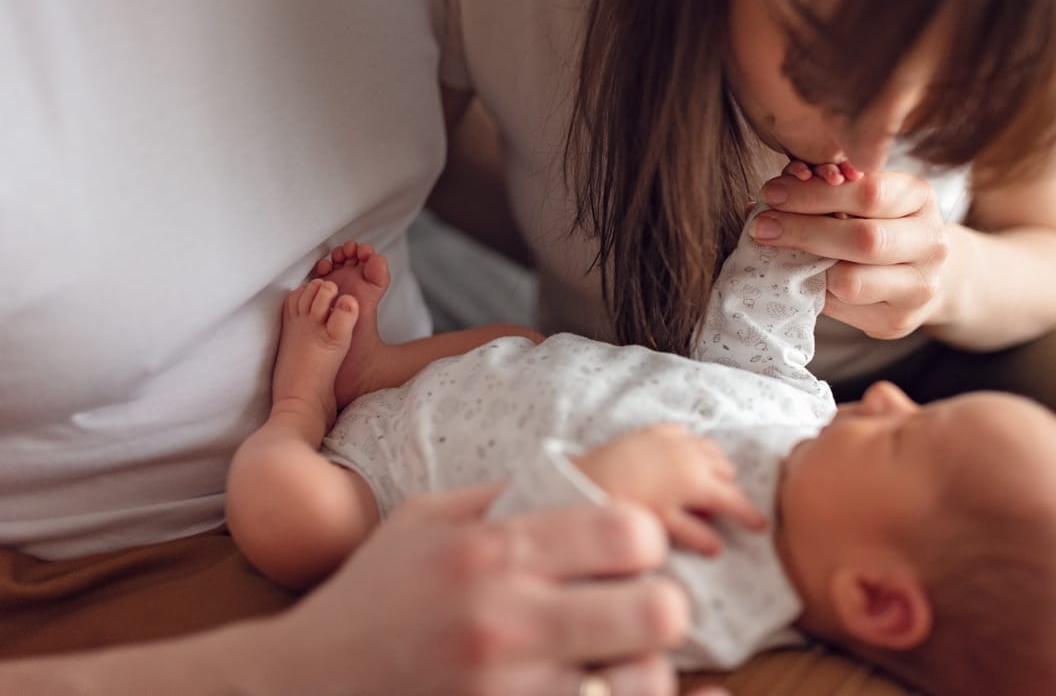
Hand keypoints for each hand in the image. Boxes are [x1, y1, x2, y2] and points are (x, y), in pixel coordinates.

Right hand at [271, 490, 697, 695]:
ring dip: (640, 671)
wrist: (298, 689)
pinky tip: (603, 687)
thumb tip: (585, 476)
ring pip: (642, 684)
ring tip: (612, 660)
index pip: (630, 533)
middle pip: (658, 613)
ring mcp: (508, 692)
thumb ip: (508, 495)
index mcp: (492, 551)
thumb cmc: (370, 599)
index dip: (645, 541)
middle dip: (662, 609)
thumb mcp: (425, 520)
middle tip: (640, 611)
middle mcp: (507, 622)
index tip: (628, 554)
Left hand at [572, 424, 766, 555]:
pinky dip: (692, 445)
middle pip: (727, 471)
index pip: (734, 500)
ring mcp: (675, 439)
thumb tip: (719, 547)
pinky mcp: (656, 430)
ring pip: (711, 448)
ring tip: (708, 481)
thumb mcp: (661, 526)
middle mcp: (693, 455)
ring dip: (716, 465)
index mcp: (698, 482)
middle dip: (730, 489)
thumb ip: (694, 535)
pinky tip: (684, 455)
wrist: (588, 475)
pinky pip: (686, 433)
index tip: (760, 526)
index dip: (750, 514)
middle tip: (725, 508)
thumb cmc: (625, 505)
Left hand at [752, 163, 950, 339]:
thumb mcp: (863, 198)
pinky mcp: (898, 320)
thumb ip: (825, 192)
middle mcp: (931, 242)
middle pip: (864, 239)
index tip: (773, 192)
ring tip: (774, 254)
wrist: (920, 272)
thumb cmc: (880, 223)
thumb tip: (765, 199)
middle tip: (762, 227)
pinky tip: (797, 278)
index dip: (816, 193)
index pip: (869, 192)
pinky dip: (813, 292)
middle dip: (804, 231)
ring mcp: (919, 286)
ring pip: (852, 281)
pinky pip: (842, 308)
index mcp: (920, 198)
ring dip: (804, 266)